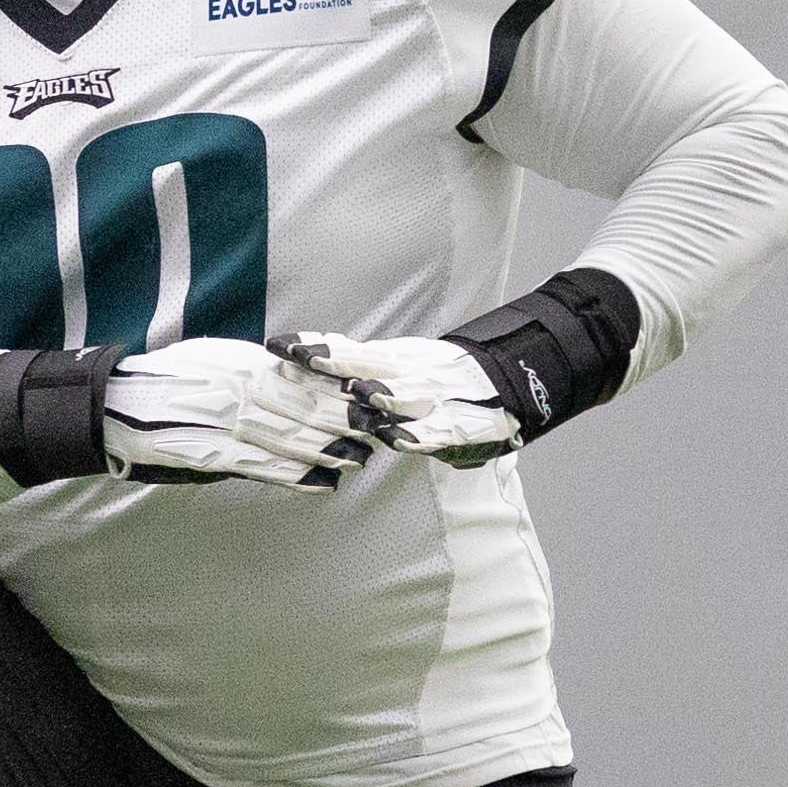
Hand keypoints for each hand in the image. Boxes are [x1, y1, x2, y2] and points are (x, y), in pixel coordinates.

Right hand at [99, 339, 373, 488]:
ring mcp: (229, 422)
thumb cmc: (169, 379)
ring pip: (291, 439)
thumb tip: (294, 378)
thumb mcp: (216, 358)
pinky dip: (296, 476)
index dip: (341, 392)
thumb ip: (256, 370)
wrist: (120, 402)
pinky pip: (262, 466)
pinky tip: (322, 483)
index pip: (306, 378)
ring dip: (329, 451)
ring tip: (358, 461)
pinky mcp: (214, 453)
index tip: (371, 399)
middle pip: (307, 408)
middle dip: (346, 423)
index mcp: (246, 363)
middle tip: (378, 434)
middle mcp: (242, 389)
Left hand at [273, 331, 519, 465]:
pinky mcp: (458, 424)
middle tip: (303, 358)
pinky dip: (421, 436)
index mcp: (393, 360)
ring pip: (405, 395)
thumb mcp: (399, 362)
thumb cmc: (442, 378)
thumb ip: (363, 364)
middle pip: (368, 364)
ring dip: (383, 396)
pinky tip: (401, 441)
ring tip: (361, 395)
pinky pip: (438, 431)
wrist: (507, 380)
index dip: (315, 347)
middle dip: (335, 363)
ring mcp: (435, 397)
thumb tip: (313, 359)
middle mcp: (410, 373)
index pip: (347, 350)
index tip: (280, 345)